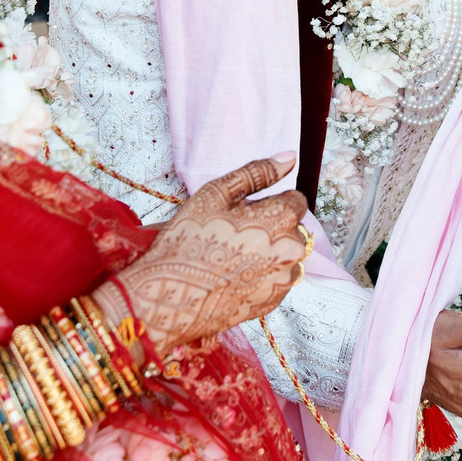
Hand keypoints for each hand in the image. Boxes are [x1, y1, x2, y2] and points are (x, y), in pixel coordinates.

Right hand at [109, 155, 311, 353]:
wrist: (167, 298)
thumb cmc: (187, 241)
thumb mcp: (215, 194)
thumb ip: (258, 173)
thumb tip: (290, 158)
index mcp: (281, 218)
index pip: (294, 200)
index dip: (268, 203)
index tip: (244, 213)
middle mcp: (291, 250)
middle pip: (291, 228)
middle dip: (270, 227)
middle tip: (233, 236)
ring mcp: (283, 279)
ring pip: (285, 254)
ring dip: (269, 252)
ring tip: (232, 259)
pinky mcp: (273, 302)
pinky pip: (277, 279)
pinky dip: (262, 276)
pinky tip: (234, 277)